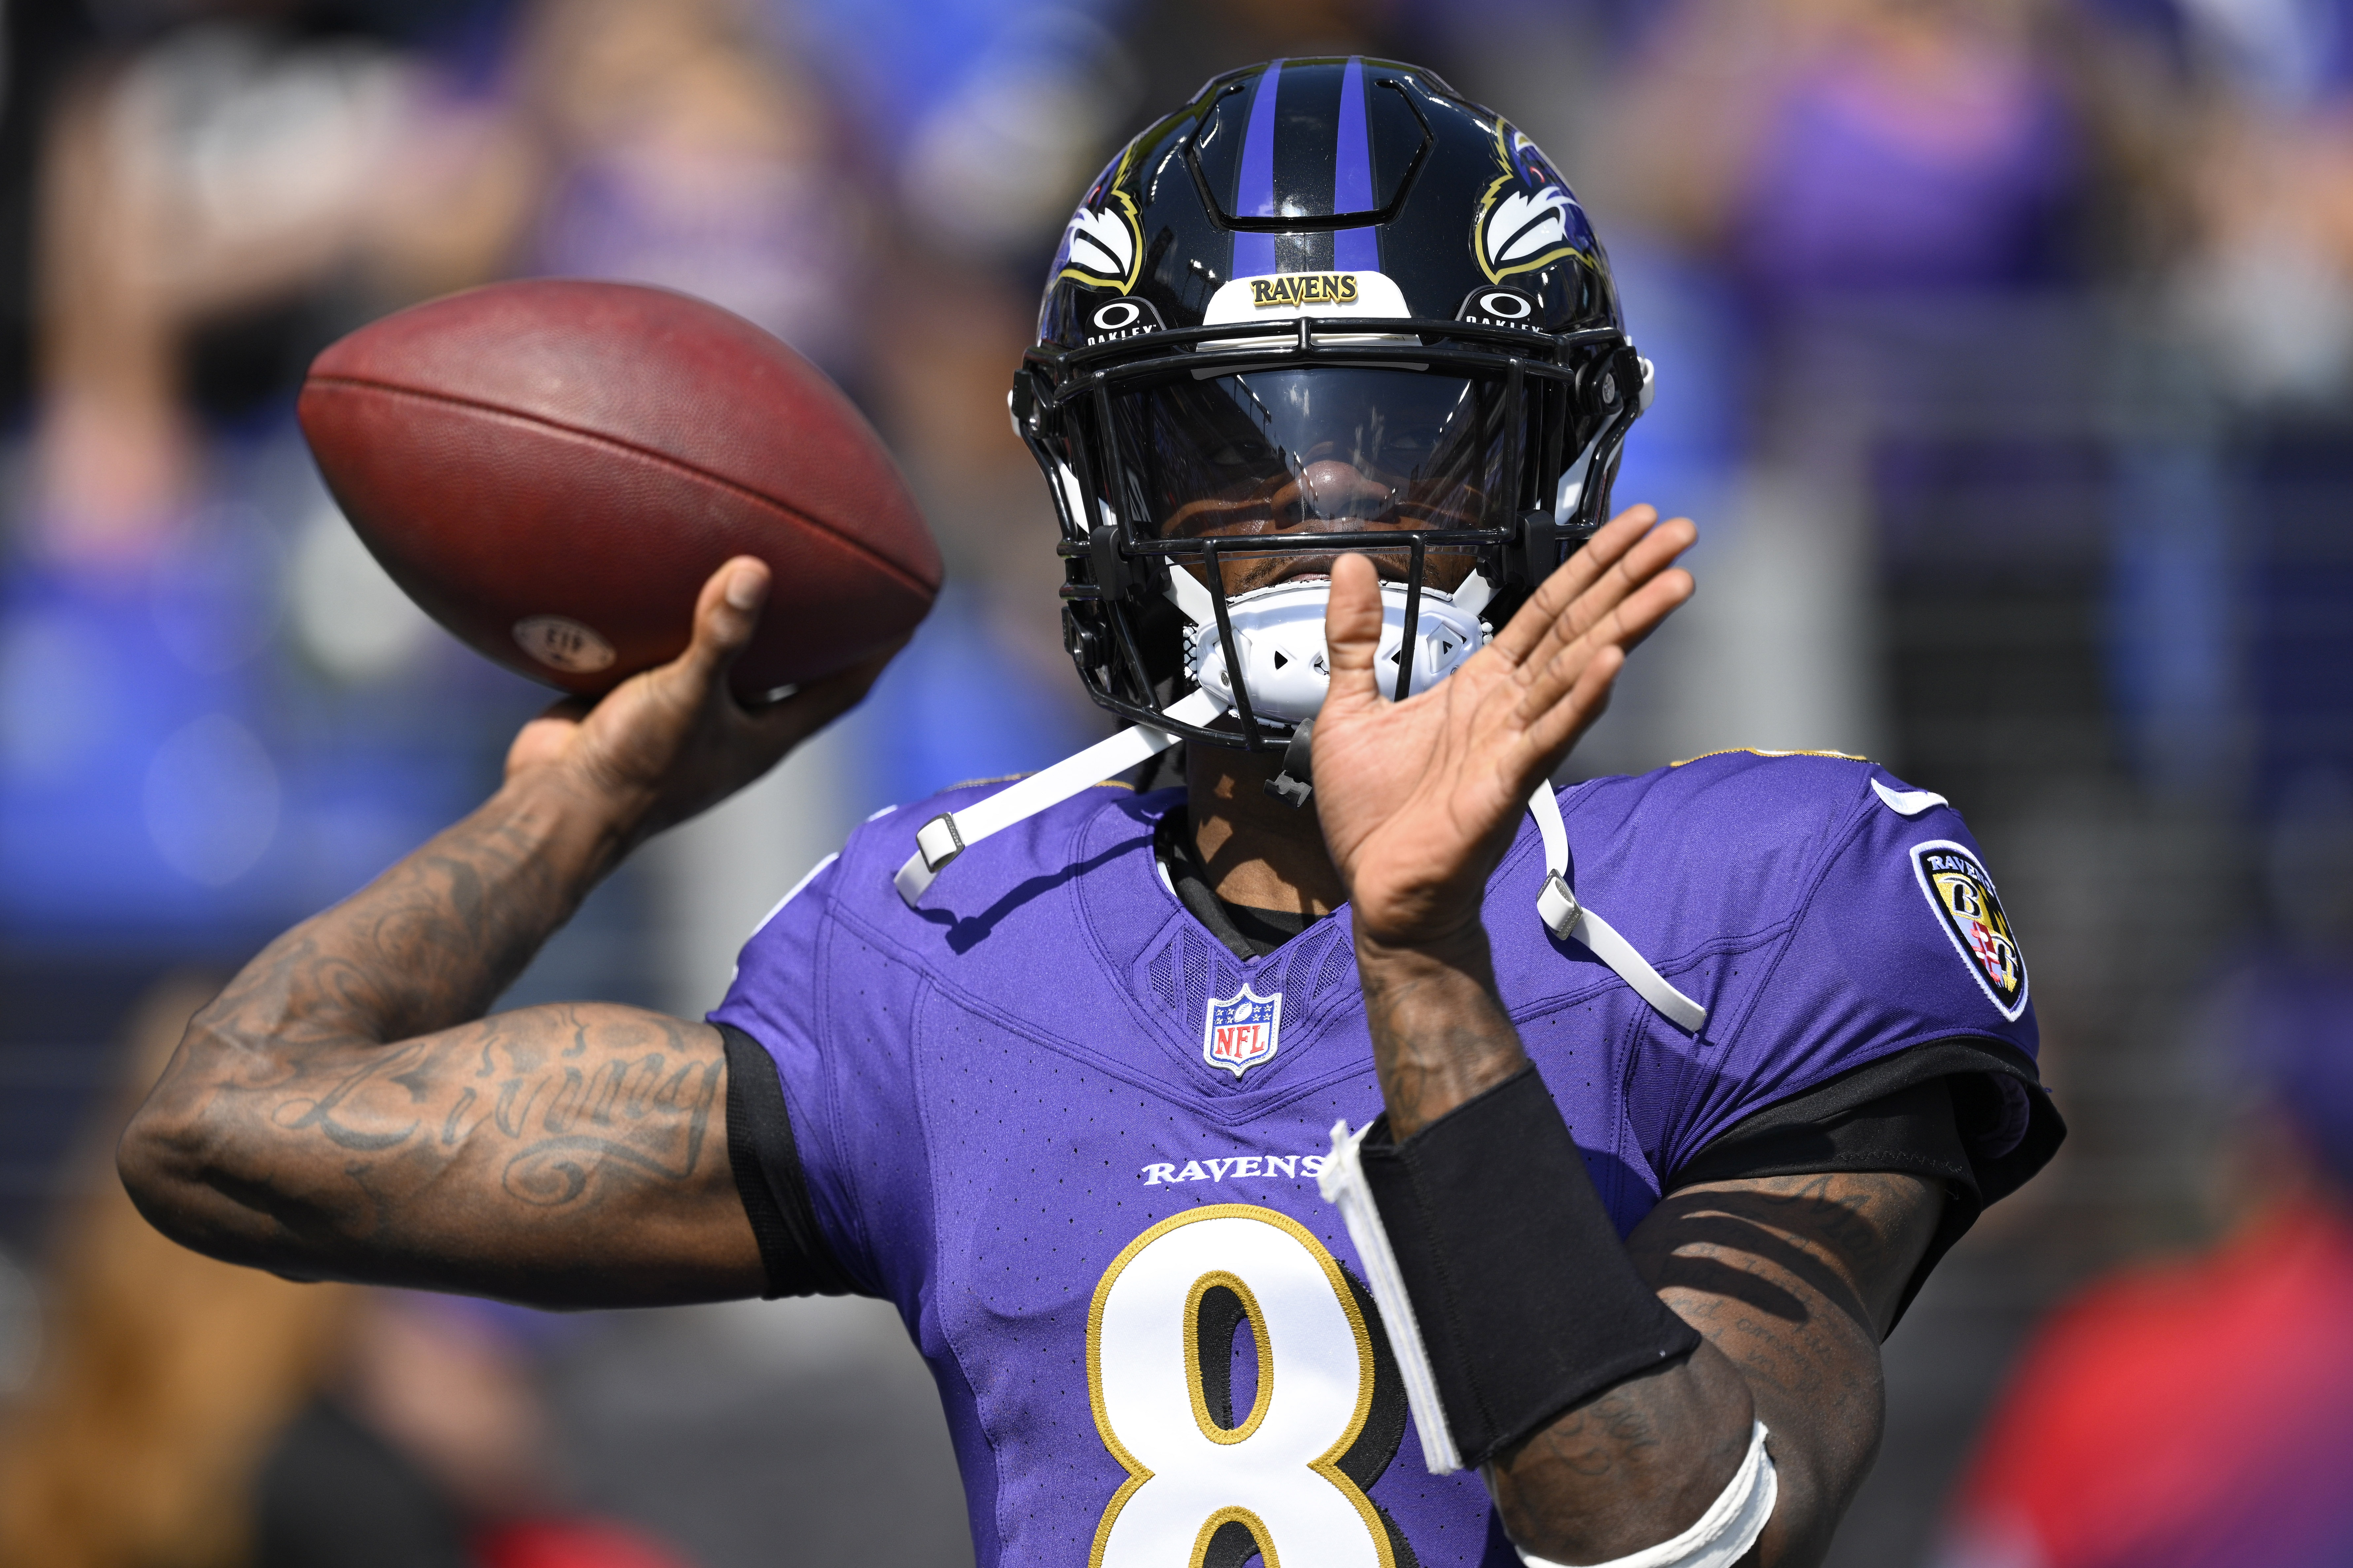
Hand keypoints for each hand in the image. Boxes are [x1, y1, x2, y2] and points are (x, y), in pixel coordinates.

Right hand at [503, 557, 900, 847]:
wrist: (555, 806)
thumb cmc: (633, 767)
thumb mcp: (684, 694)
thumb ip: (720, 636)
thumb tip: (755, 569)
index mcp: (765, 737)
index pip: (843, 690)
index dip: (877, 653)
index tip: (907, 610)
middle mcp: (734, 727)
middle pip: (794, 669)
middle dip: (815, 627)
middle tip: (835, 567)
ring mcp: (687, 716)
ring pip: (728, 658)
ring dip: (742, 618)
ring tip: (755, 554)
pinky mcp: (639, 702)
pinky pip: (666, 650)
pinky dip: (673, 616)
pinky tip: (666, 569)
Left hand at [1312, 506, 1695, 950]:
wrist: (1379, 893)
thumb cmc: (1375, 816)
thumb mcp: (1347, 707)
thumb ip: (1355, 636)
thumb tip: (1347, 566)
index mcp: (1481, 685)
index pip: (1547, 608)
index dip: (1590, 563)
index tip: (1632, 524)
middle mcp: (1509, 708)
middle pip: (1579, 626)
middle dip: (1629, 577)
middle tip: (1680, 533)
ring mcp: (1514, 745)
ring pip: (1579, 672)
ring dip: (1625, 626)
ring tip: (1672, 583)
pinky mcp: (1504, 786)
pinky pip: (1549, 736)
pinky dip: (1580, 699)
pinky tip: (1611, 664)